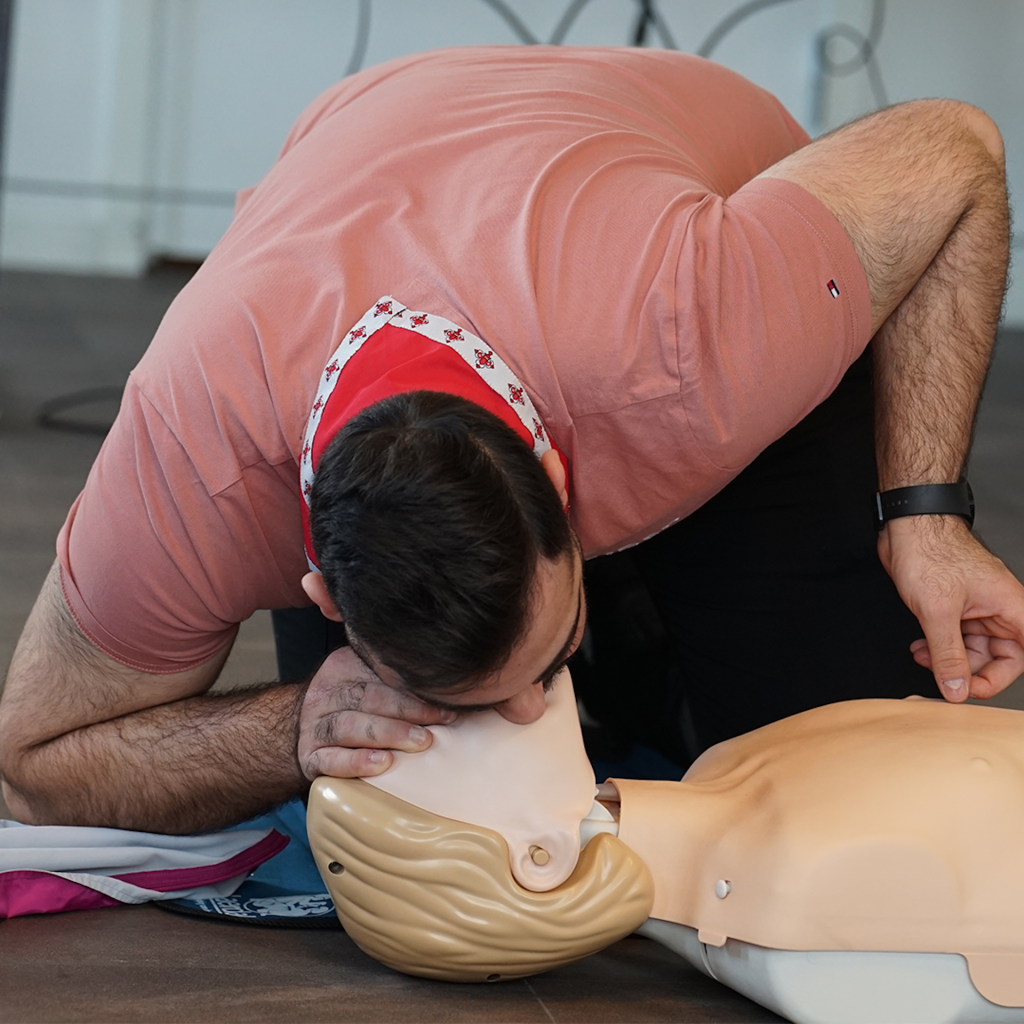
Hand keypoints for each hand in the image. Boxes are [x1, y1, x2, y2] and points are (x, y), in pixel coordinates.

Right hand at [297, 646, 454, 779]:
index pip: (379, 675)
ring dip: (387, 735)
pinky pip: (329, 760)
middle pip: (366, 699)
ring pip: (348, 727)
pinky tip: (381, 763)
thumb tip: (446, 683)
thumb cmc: (351, 705)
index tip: (446, 706)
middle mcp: (325, 695)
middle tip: (435, 725)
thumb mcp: (365, 678)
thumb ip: (394, 676)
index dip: (414, 691)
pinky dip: (355, 762)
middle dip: (406, 712)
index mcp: (342, 669)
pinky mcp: (310, 757)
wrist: (300, 727)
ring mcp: (314, 726)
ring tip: (416, 742)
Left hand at [878, 516, 1023, 701]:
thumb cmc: (930, 551)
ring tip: (923, 658)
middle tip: (944, 681)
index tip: (976, 688)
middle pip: (999, 658)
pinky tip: (920, 648)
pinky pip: (953, 638)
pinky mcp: (953, 607)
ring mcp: (975, 609)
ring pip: (972, 650)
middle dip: (969, 671)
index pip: (1023, 654)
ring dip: (947, 660)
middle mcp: (997, 609)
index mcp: (1010, 607)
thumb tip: (956, 688)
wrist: (905, 526)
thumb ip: (948, 653)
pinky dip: (937, 648)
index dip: (1004, 676)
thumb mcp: (938, 611)